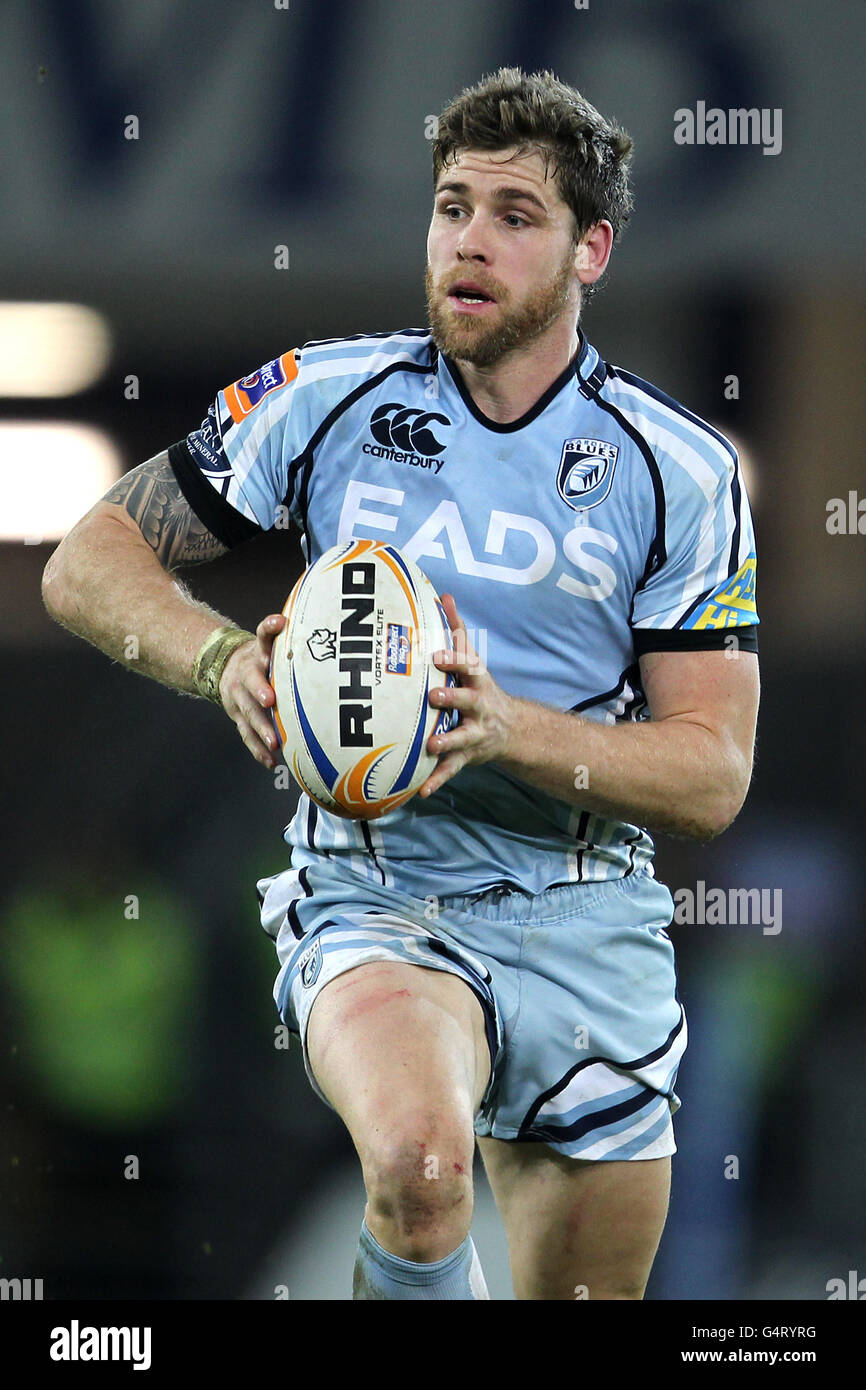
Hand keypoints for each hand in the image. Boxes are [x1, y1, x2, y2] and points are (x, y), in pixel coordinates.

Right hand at [219, 613, 285, 767]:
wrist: (225, 667)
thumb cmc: (263, 660)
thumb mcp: (273, 645)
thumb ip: (295, 641)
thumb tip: (338, 634)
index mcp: (259, 652)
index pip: (263, 636)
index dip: (270, 629)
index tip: (280, 623)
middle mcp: (247, 673)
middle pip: (251, 680)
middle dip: (260, 690)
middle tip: (271, 700)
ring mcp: (240, 696)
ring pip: (248, 712)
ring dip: (261, 727)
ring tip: (274, 741)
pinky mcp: (238, 715)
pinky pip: (246, 734)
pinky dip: (257, 749)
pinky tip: (270, 761)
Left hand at [419, 594, 515, 796]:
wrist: (512, 731)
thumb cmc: (480, 689)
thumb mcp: (473, 662)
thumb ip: (457, 630)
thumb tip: (443, 595)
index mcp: (477, 682)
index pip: (467, 666)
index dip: (453, 659)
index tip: (435, 654)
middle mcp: (479, 707)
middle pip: (468, 700)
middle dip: (452, 698)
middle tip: (433, 696)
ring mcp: (474, 733)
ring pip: (461, 738)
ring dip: (446, 741)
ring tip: (430, 745)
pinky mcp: (467, 756)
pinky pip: (451, 770)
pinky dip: (437, 780)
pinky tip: (421, 791)